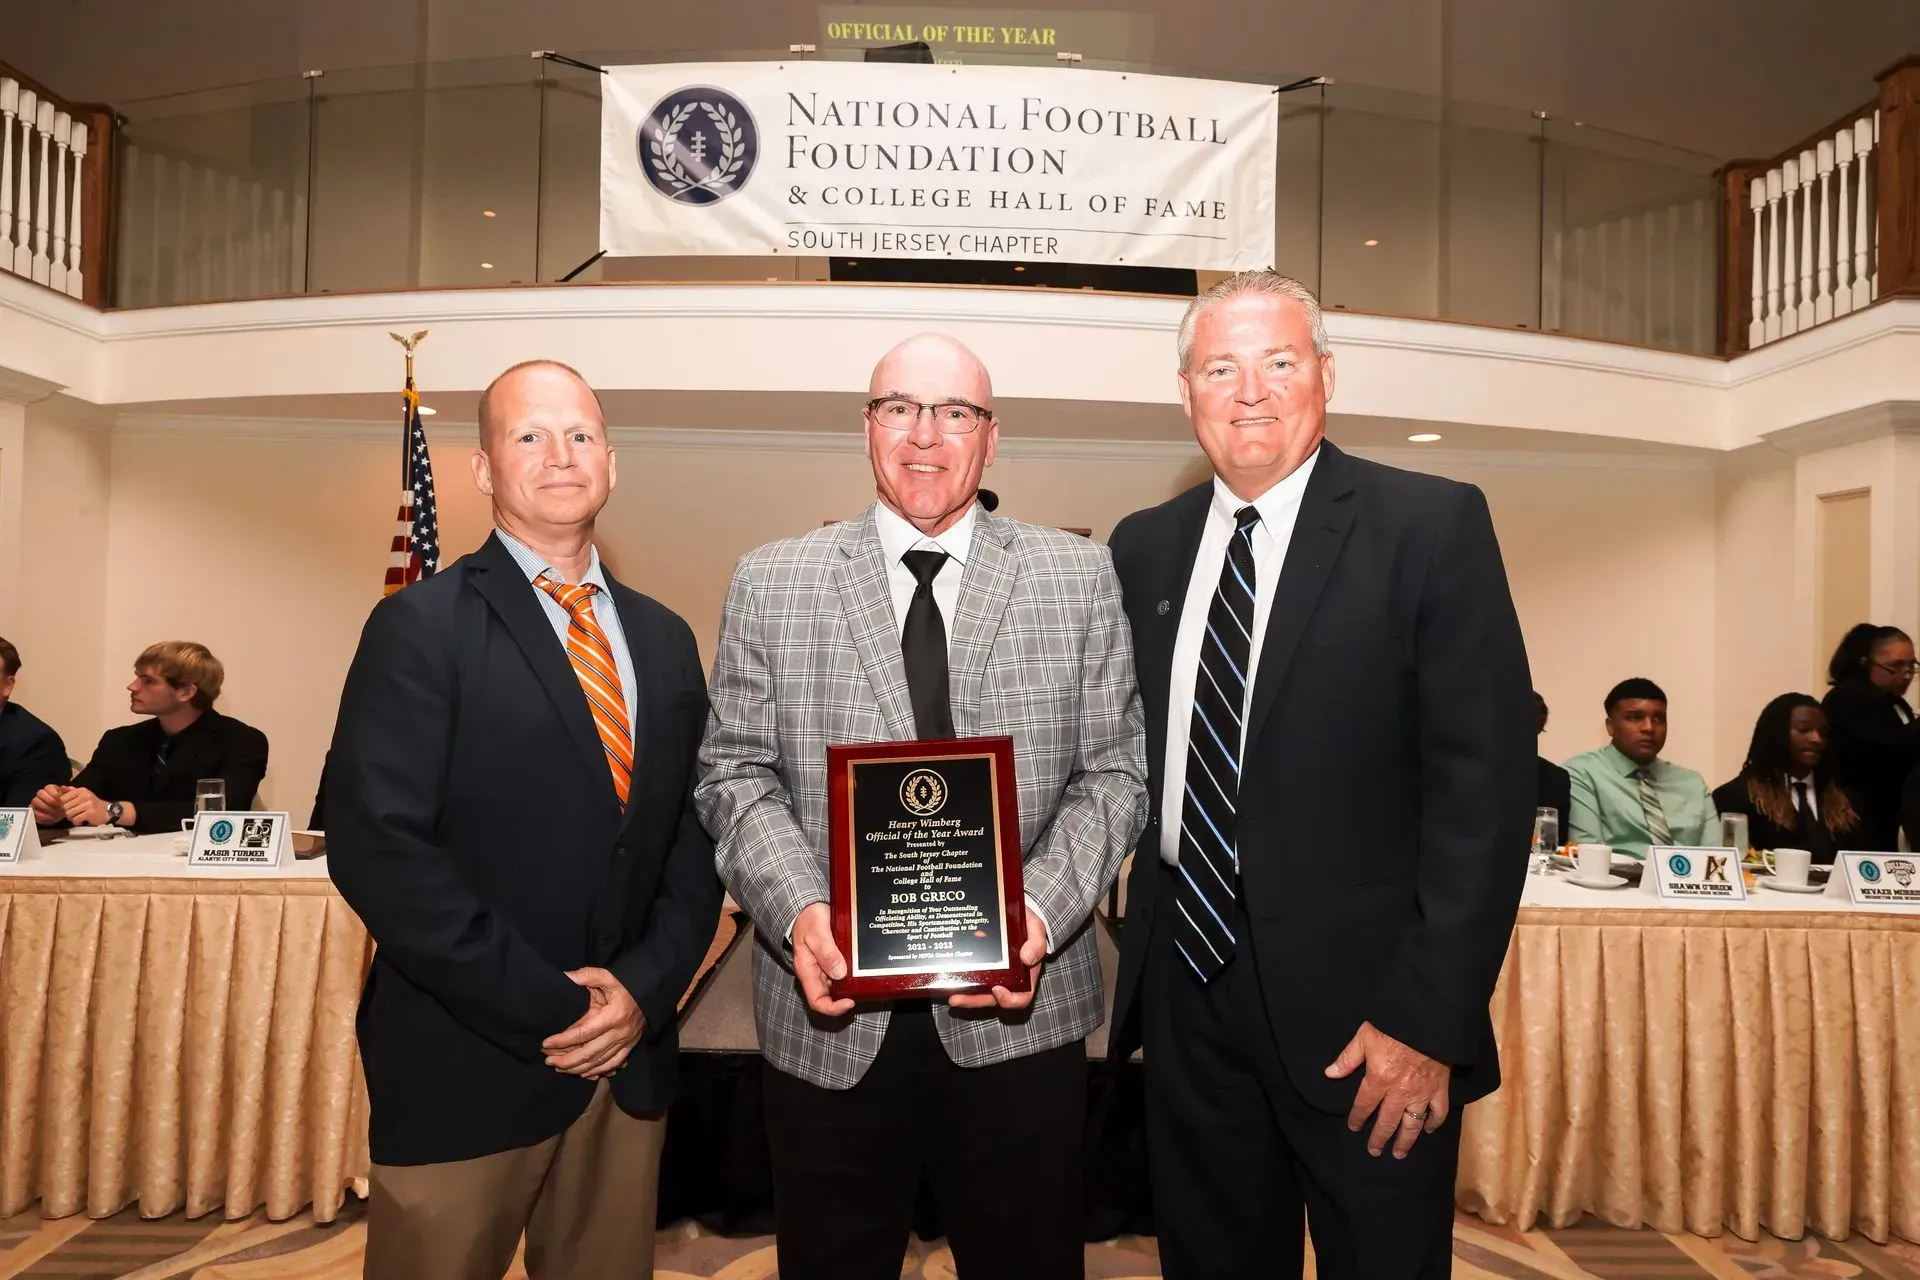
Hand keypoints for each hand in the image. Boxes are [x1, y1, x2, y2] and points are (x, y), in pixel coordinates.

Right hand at [31, 785, 66, 824]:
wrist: (64, 812)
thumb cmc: (66, 803)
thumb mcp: (70, 797)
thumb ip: (69, 791)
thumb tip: (64, 787)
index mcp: (50, 788)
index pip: (48, 787)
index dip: (54, 794)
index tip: (60, 800)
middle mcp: (41, 794)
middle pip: (40, 793)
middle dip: (49, 800)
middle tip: (57, 806)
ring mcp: (36, 802)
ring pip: (35, 801)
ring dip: (45, 808)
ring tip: (55, 813)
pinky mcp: (34, 811)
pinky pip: (33, 811)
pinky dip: (42, 816)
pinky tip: (51, 818)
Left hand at [60, 787, 109, 826]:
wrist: (107, 811)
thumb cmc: (92, 803)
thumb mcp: (83, 794)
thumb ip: (72, 791)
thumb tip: (61, 787)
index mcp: (81, 791)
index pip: (63, 798)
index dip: (63, 805)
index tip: (69, 807)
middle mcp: (84, 796)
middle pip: (65, 807)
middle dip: (67, 812)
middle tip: (74, 814)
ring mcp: (88, 804)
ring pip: (69, 813)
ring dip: (71, 818)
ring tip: (77, 817)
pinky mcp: (90, 813)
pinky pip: (76, 819)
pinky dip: (77, 822)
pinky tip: (81, 821)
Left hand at [541, 968, 643, 1078]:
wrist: (650, 992)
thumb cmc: (626, 985)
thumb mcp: (607, 976)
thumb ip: (587, 976)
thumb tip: (566, 977)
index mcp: (613, 1016)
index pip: (584, 1033)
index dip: (563, 1040)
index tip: (546, 1043)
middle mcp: (620, 1033)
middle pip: (590, 1053)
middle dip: (567, 1060)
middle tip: (548, 1061)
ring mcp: (626, 1042)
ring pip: (599, 1062)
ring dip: (578, 1068)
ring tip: (559, 1068)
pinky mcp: (630, 1046)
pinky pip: (613, 1064)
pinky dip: (598, 1071)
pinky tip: (584, 1074)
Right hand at [791, 902, 854, 1017]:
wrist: (808, 906)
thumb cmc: (808, 918)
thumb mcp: (817, 933)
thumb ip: (827, 953)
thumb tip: (840, 973)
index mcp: (807, 971)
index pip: (817, 1001)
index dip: (833, 1008)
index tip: (850, 1001)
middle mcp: (816, 973)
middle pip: (830, 996)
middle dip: (846, 996)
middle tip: (862, 987)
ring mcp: (824, 967)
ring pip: (838, 985)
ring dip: (850, 984)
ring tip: (864, 976)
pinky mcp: (832, 959)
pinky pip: (842, 971)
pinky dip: (852, 972)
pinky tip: (861, 966)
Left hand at [948, 912, 1046, 1011]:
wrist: (1012, 912)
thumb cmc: (1027, 924)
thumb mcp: (1036, 929)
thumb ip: (1037, 943)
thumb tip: (1027, 958)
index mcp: (1025, 976)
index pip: (1021, 998)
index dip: (1010, 1000)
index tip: (997, 990)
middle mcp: (1007, 980)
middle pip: (993, 1000)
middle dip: (975, 1001)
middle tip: (957, 999)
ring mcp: (992, 974)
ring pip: (978, 993)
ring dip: (965, 997)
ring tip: (951, 995)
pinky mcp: (979, 966)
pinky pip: (970, 979)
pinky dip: (960, 981)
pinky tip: (948, 978)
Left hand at [1325, 1021, 1450, 1158]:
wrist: (1426, 1021)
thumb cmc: (1393, 1026)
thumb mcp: (1364, 1037)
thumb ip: (1347, 1058)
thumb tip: (1329, 1074)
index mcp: (1379, 1080)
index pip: (1364, 1105)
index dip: (1357, 1118)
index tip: (1353, 1127)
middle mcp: (1399, 1092)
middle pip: (1387, 1122)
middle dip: (1379, 1138)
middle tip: (1374, 1151)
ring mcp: (1422, 1093)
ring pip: (1412, 1124)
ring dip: (1405, 1141)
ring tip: (1399, 1153)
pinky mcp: (1440, 1089)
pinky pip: (1438, 1111)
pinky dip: (1434, 1123)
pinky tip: (1429, 1130)